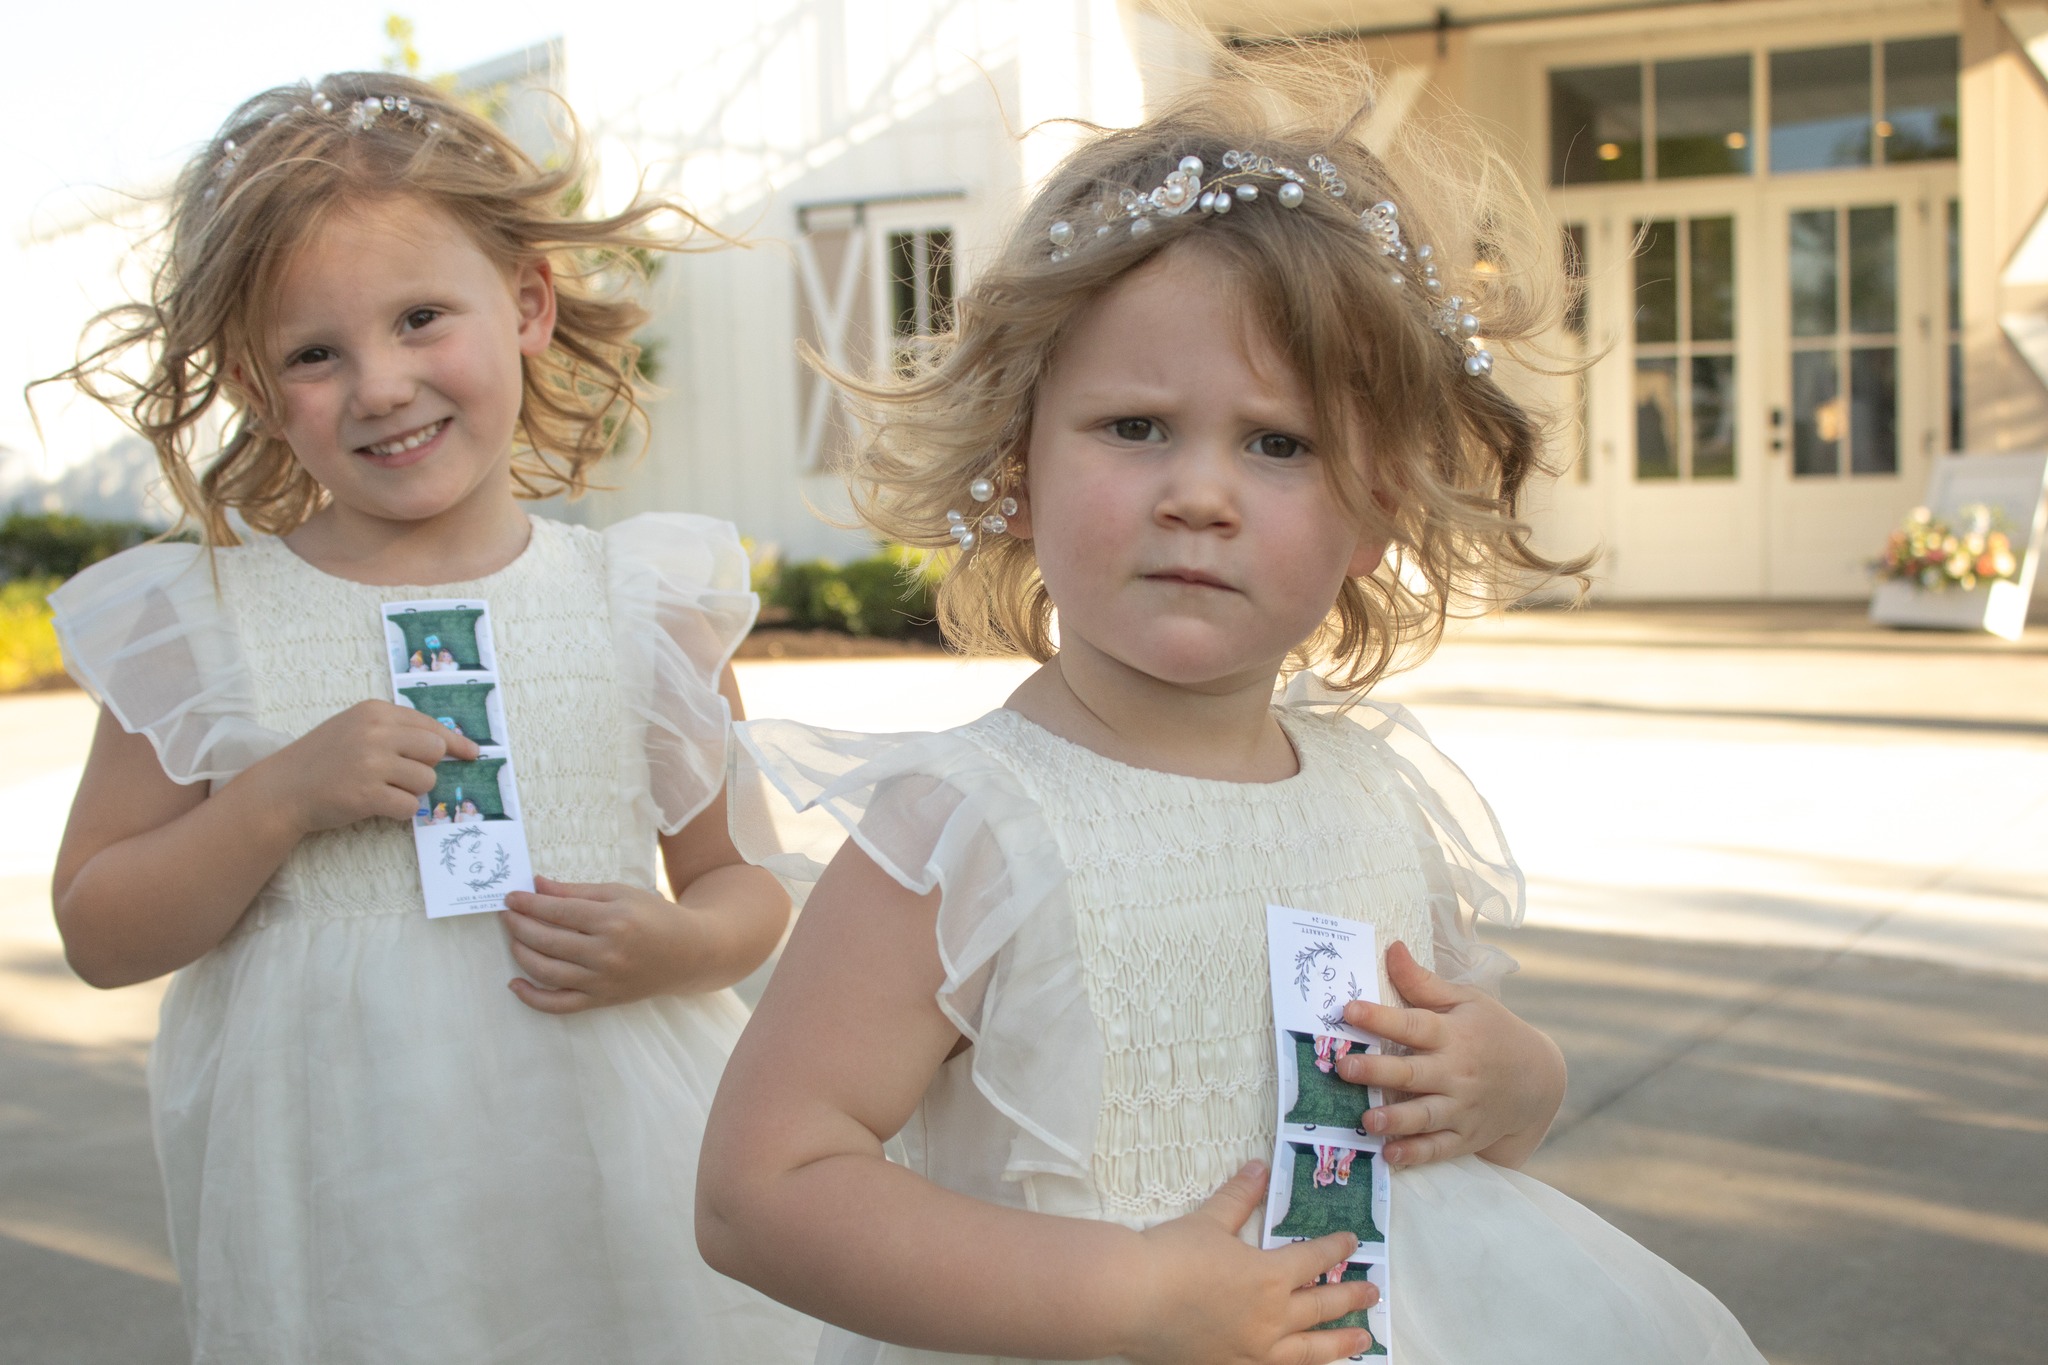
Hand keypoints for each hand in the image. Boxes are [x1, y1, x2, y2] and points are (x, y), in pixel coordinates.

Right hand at [257, 700, 477, 834]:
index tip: (473, 753)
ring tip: (380, 789)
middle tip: (399, 776)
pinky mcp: (367, 795)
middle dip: (424, 768)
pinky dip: (399, 811)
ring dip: (410, 791)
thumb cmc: (323, 759)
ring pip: (426, 781)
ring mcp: (371, 763)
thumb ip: (395, 730)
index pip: (430, 726)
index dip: (455, 742)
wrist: (282, 789)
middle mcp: (375, 733)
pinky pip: (410, 807)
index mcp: (375, 711)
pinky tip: (376, 805)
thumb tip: (447, 744)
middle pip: (435, 752)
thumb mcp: (355, 727)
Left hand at [502, 876, 704, 1013]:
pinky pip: (558, 1005)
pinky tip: (514, 984)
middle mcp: (606, 953)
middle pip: (547, 940)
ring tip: (512, 939)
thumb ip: (576, 891)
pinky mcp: (601, 1000)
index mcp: (613, 920)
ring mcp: (602, 981)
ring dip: (520, 954)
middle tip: (507, 915)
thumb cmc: (654, 917)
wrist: (689, 953)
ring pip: (547, 971)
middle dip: (519, 925)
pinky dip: (532, 998)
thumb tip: (536, 885)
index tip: (510, 897)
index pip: (557, 911)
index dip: (528, 904)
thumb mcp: (620, 894)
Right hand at [1123, 1162, 1374, 1364]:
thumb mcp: (1209, 1220)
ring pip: (1311, 1351)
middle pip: (1323, 1308)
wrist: (1131, 1299)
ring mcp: (1255, 1351)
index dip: (1337, 1249)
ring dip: (1340, 1344)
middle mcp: (1272, 1319)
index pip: (1315, 1260)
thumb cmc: (1170, 1257)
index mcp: (1270, 1277)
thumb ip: (1240, 1196)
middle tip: (1373, 1293)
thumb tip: (1258, 1168)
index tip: (1352, 1243)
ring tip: (1362, 1340)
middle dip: (1351, 1298)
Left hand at [1337, 941, 1565, 1169]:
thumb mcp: (1466, 1001)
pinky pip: (1439, 1148)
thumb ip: (1424, 982)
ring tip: (1366, 1120)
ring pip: (1424, 1115)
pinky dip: (1416, 1153)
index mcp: (1453, 1034)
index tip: (1348, 1010)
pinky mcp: (1465, 1136)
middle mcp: (1456, 1073)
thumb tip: (1391, 948)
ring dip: (1395, 1119)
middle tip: (1344, 1067)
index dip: (1380, 1017)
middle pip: (1412, 1072)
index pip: (1414, 1024)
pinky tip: (1391, 1155)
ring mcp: (1462, 1108)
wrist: (1537, 1081)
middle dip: (1377, 1070)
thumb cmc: (1492, 1032)